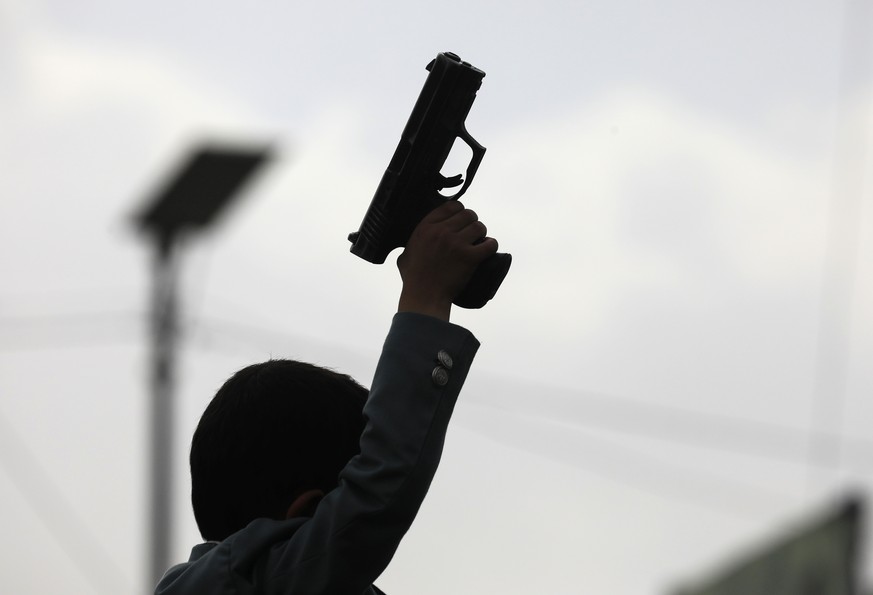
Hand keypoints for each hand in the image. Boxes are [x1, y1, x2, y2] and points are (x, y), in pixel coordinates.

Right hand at [397, 201, 498, 320]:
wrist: (424, 297)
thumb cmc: (414, 280)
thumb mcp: (405, 256)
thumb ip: (410, 245)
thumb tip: (411, 244)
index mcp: (426, 228)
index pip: (451, 206)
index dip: (459, 211)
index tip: (461, 220)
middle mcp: (442, 232)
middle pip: (468, 214)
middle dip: (472, 222)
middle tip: (471, 232)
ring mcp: (457, 244)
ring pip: (479, 227)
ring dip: (481, 233)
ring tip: (479, 241)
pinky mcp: (470, 258)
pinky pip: (489, 244)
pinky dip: (491, 245)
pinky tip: (488, 248)